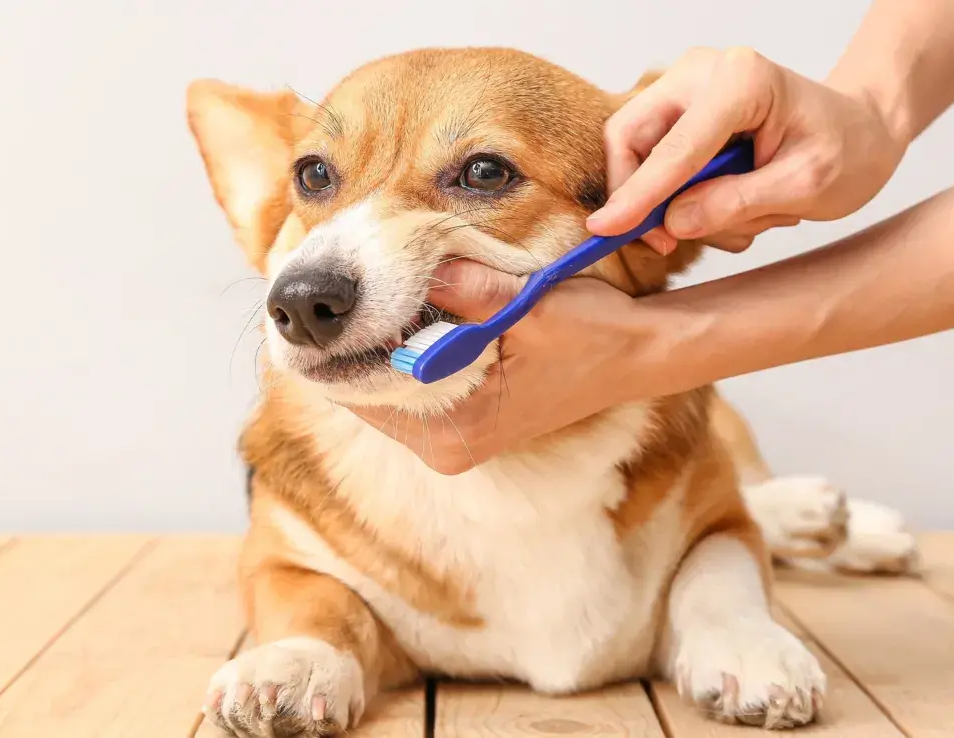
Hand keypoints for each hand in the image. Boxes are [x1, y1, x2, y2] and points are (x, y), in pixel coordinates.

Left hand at [342, 259, 681, 474]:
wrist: (638, 356)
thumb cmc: (592, 333)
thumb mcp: (528, 303)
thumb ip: (465, 287)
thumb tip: (403, 261)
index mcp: (456, 430)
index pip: (362, 390)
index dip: (335, 345)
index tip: (315, 303)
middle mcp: (447, 448)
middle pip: (364, 394)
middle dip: (348, 343)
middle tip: (328, 289)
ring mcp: (453, 442)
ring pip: (382, 392)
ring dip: (371, 347)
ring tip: (356, 297)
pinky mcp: (461, 428)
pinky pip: (406, 391)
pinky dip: (397, 355)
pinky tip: (393, 317)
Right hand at [589, 47, 907, 254]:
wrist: (860, 130)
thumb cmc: (847, 149)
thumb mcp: (806, 187)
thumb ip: (737, 203)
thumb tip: (673, 222)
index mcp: (742, 81)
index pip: (673, 149)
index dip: (636, 195)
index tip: (604, 229)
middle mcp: (702, 73)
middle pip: (629, 137)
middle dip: (639, 195)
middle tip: (666, 241)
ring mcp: (686, 90)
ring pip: (637, 153)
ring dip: (669, 201)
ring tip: (735, 218)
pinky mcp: (680, 113)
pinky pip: (652, 160)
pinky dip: (676, 194)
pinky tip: (723, 204)